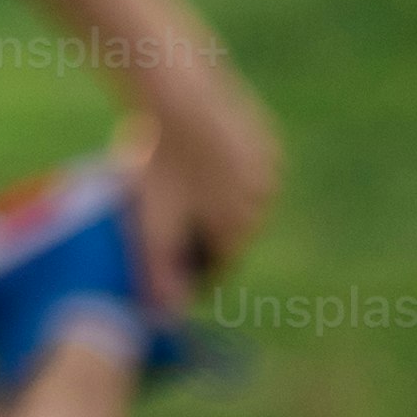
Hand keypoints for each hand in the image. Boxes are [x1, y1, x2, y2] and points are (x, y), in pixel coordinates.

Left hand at [117, 51, 279, 293]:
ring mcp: (267, 166)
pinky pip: (238, 163)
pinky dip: (218, 169)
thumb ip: (157, 275)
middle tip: (162, 229)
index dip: (190, 273)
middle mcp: (263, 202)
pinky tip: (189, 159)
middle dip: (199, 236)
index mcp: (239, 228)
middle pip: (229, 231)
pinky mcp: (261, 134)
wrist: (177, 97)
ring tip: (171, 193)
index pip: (218, 265)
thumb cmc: (158, 164)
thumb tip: (164, 318)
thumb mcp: (149, 226)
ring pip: (236, 196)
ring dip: (211, 201)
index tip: (165, 271)